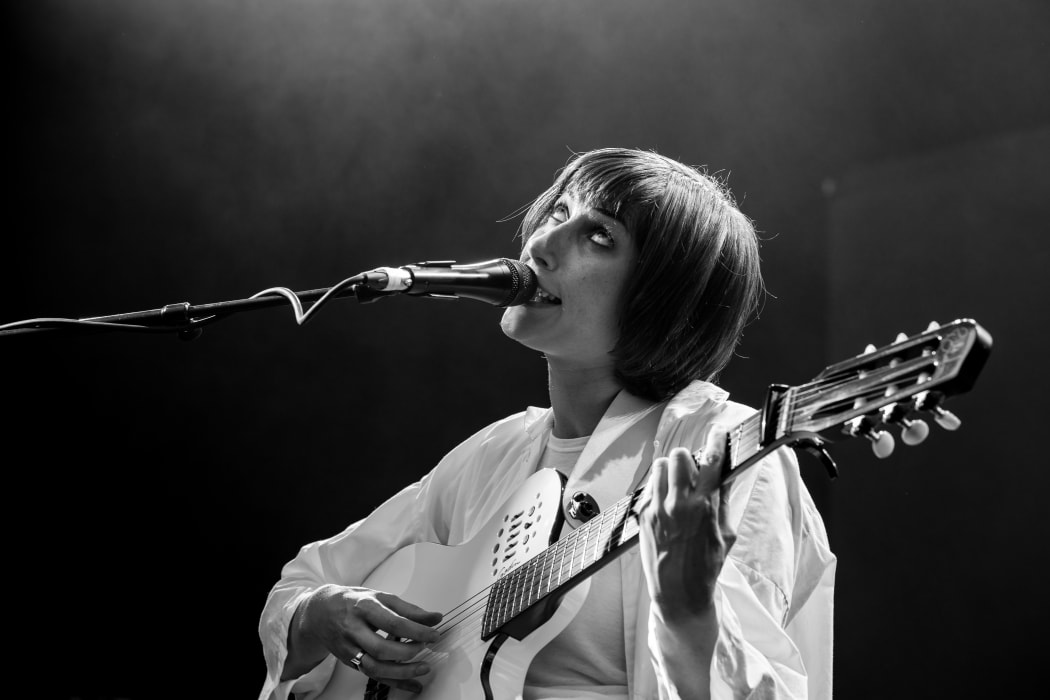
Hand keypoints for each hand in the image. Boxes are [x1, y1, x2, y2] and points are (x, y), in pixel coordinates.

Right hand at [288, 584, 442, 692]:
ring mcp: (349, 648)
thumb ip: (409, 609)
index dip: (417, 630)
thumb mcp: (380, 597)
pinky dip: (395, 683)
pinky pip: (373, 676)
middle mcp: (353, 629)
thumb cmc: (354, 602)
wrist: (319, 612)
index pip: (394, 622)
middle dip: (409, 651)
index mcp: (364, 607)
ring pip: (375, 667)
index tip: (435, 634)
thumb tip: (435, 618)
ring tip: (424, 668)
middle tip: (427, 647)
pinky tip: (413, 684)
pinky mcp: (349, 661)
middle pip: (382, 648)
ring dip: (403, 672)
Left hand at [637, 426, 736, 618]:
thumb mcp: (726, 533)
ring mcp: (657, 508)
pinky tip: (667, 504)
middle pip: (680, 456)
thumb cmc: (706, 566)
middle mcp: (678, 503)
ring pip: (661, 466)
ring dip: (672, 471)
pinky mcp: (643, 514)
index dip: (716, 441)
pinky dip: (660, 488)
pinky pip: (651, 487)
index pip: (711, 461)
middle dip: (689, 459)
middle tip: (694, 470)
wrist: (679, 592)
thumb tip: (726, 473)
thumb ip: (723, 500)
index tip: (719, 432)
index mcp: (704, 506)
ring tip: (678, 486)